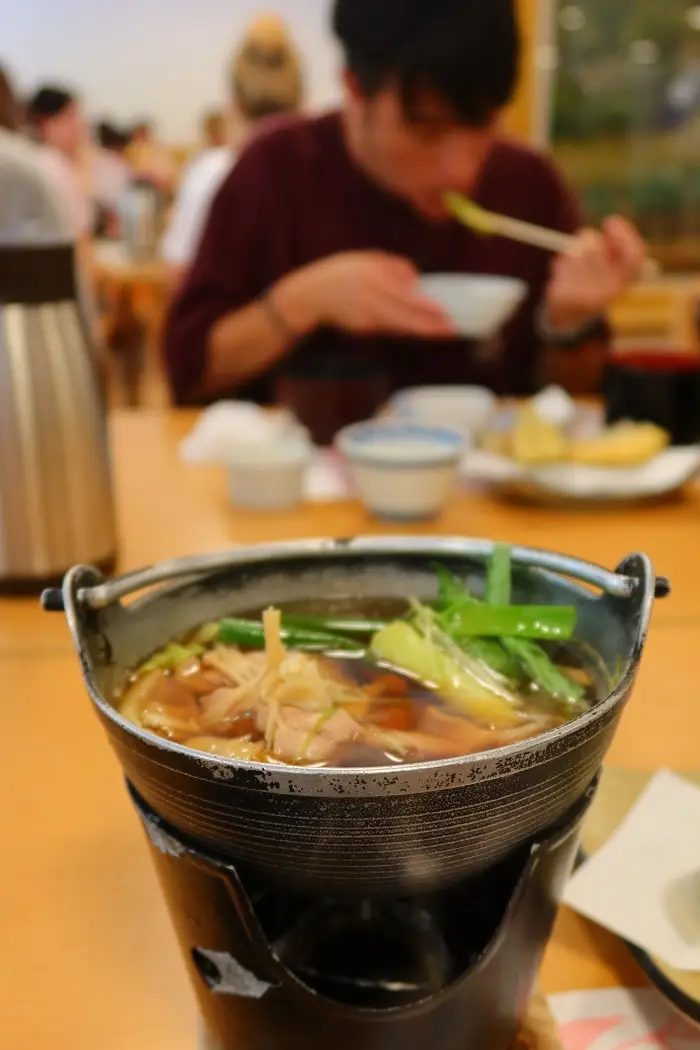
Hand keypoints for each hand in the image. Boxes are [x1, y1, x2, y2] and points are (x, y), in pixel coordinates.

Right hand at [275, 251, 456, 338]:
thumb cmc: (341, 273)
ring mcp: (365, 316)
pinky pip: (388, 328)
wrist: (310, 295)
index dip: (426, 307)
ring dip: (420, 330)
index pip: (405, 295)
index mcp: (373, 276)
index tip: (444, 312)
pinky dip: (402, 328)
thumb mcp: (367, 259)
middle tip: (450, 330)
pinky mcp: (362, 328)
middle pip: (404, 316)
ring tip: (440, 332)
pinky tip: (418, 329)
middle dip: (428, 325)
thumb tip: (417, 280)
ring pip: (398, 326)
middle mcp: (369, 298)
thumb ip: (394, 267)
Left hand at [546, 217, 646, 330]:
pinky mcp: (564, 295)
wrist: (570, 315)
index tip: (610, 221)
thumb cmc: (595, 282)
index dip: (624, 234)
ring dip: (573, 251)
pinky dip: (560, 264)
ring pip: (575, 251)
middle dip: (589, 240)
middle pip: (596, 245)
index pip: (634, 255)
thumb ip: (617, 247)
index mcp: (624, 283)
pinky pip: (560, 263)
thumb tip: (612, 222)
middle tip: (586, 248)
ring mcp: (585, 294)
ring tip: (575, 265)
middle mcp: (608, 291)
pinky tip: (564, 276)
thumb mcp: (613, 267)